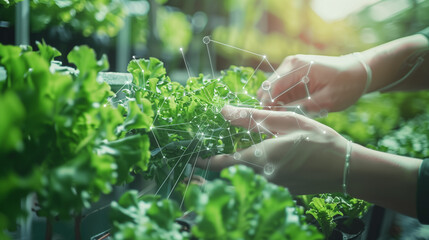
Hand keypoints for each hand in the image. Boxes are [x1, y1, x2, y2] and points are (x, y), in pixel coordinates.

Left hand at [197, 105, 348, 194]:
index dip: (204, 163)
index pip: (222, 163)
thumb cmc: (319, 141)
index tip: (191, 161)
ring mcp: (275, 187)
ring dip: (250, 161)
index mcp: (261, 158)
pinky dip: (266, 167)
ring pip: (252, 173)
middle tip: (228, 146)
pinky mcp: (285, 190)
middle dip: (228, 159)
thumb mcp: (286, 122)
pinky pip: (267, 178)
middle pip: (236, 168)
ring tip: (265, 145)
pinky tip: (283, 155)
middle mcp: (264, 177)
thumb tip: (225, 111)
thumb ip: (253, 118)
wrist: (348, 169)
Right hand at [257, 54, 367, 113]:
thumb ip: (305, 107)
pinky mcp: (293, 75)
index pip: (271, 88)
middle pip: (267, 88)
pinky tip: (286, 114)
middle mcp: (290, 64)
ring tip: (282, 120)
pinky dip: (280, 102)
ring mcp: (291, 69)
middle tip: (276, 124)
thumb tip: (284, 115)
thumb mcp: (328, 100)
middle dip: (269, 106)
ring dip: (274, 105)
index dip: (267, 106)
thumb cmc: (347, 85)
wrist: (359, 72)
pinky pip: (280, 90)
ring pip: (271, 90)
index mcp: (297, 67)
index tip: (270, 123)